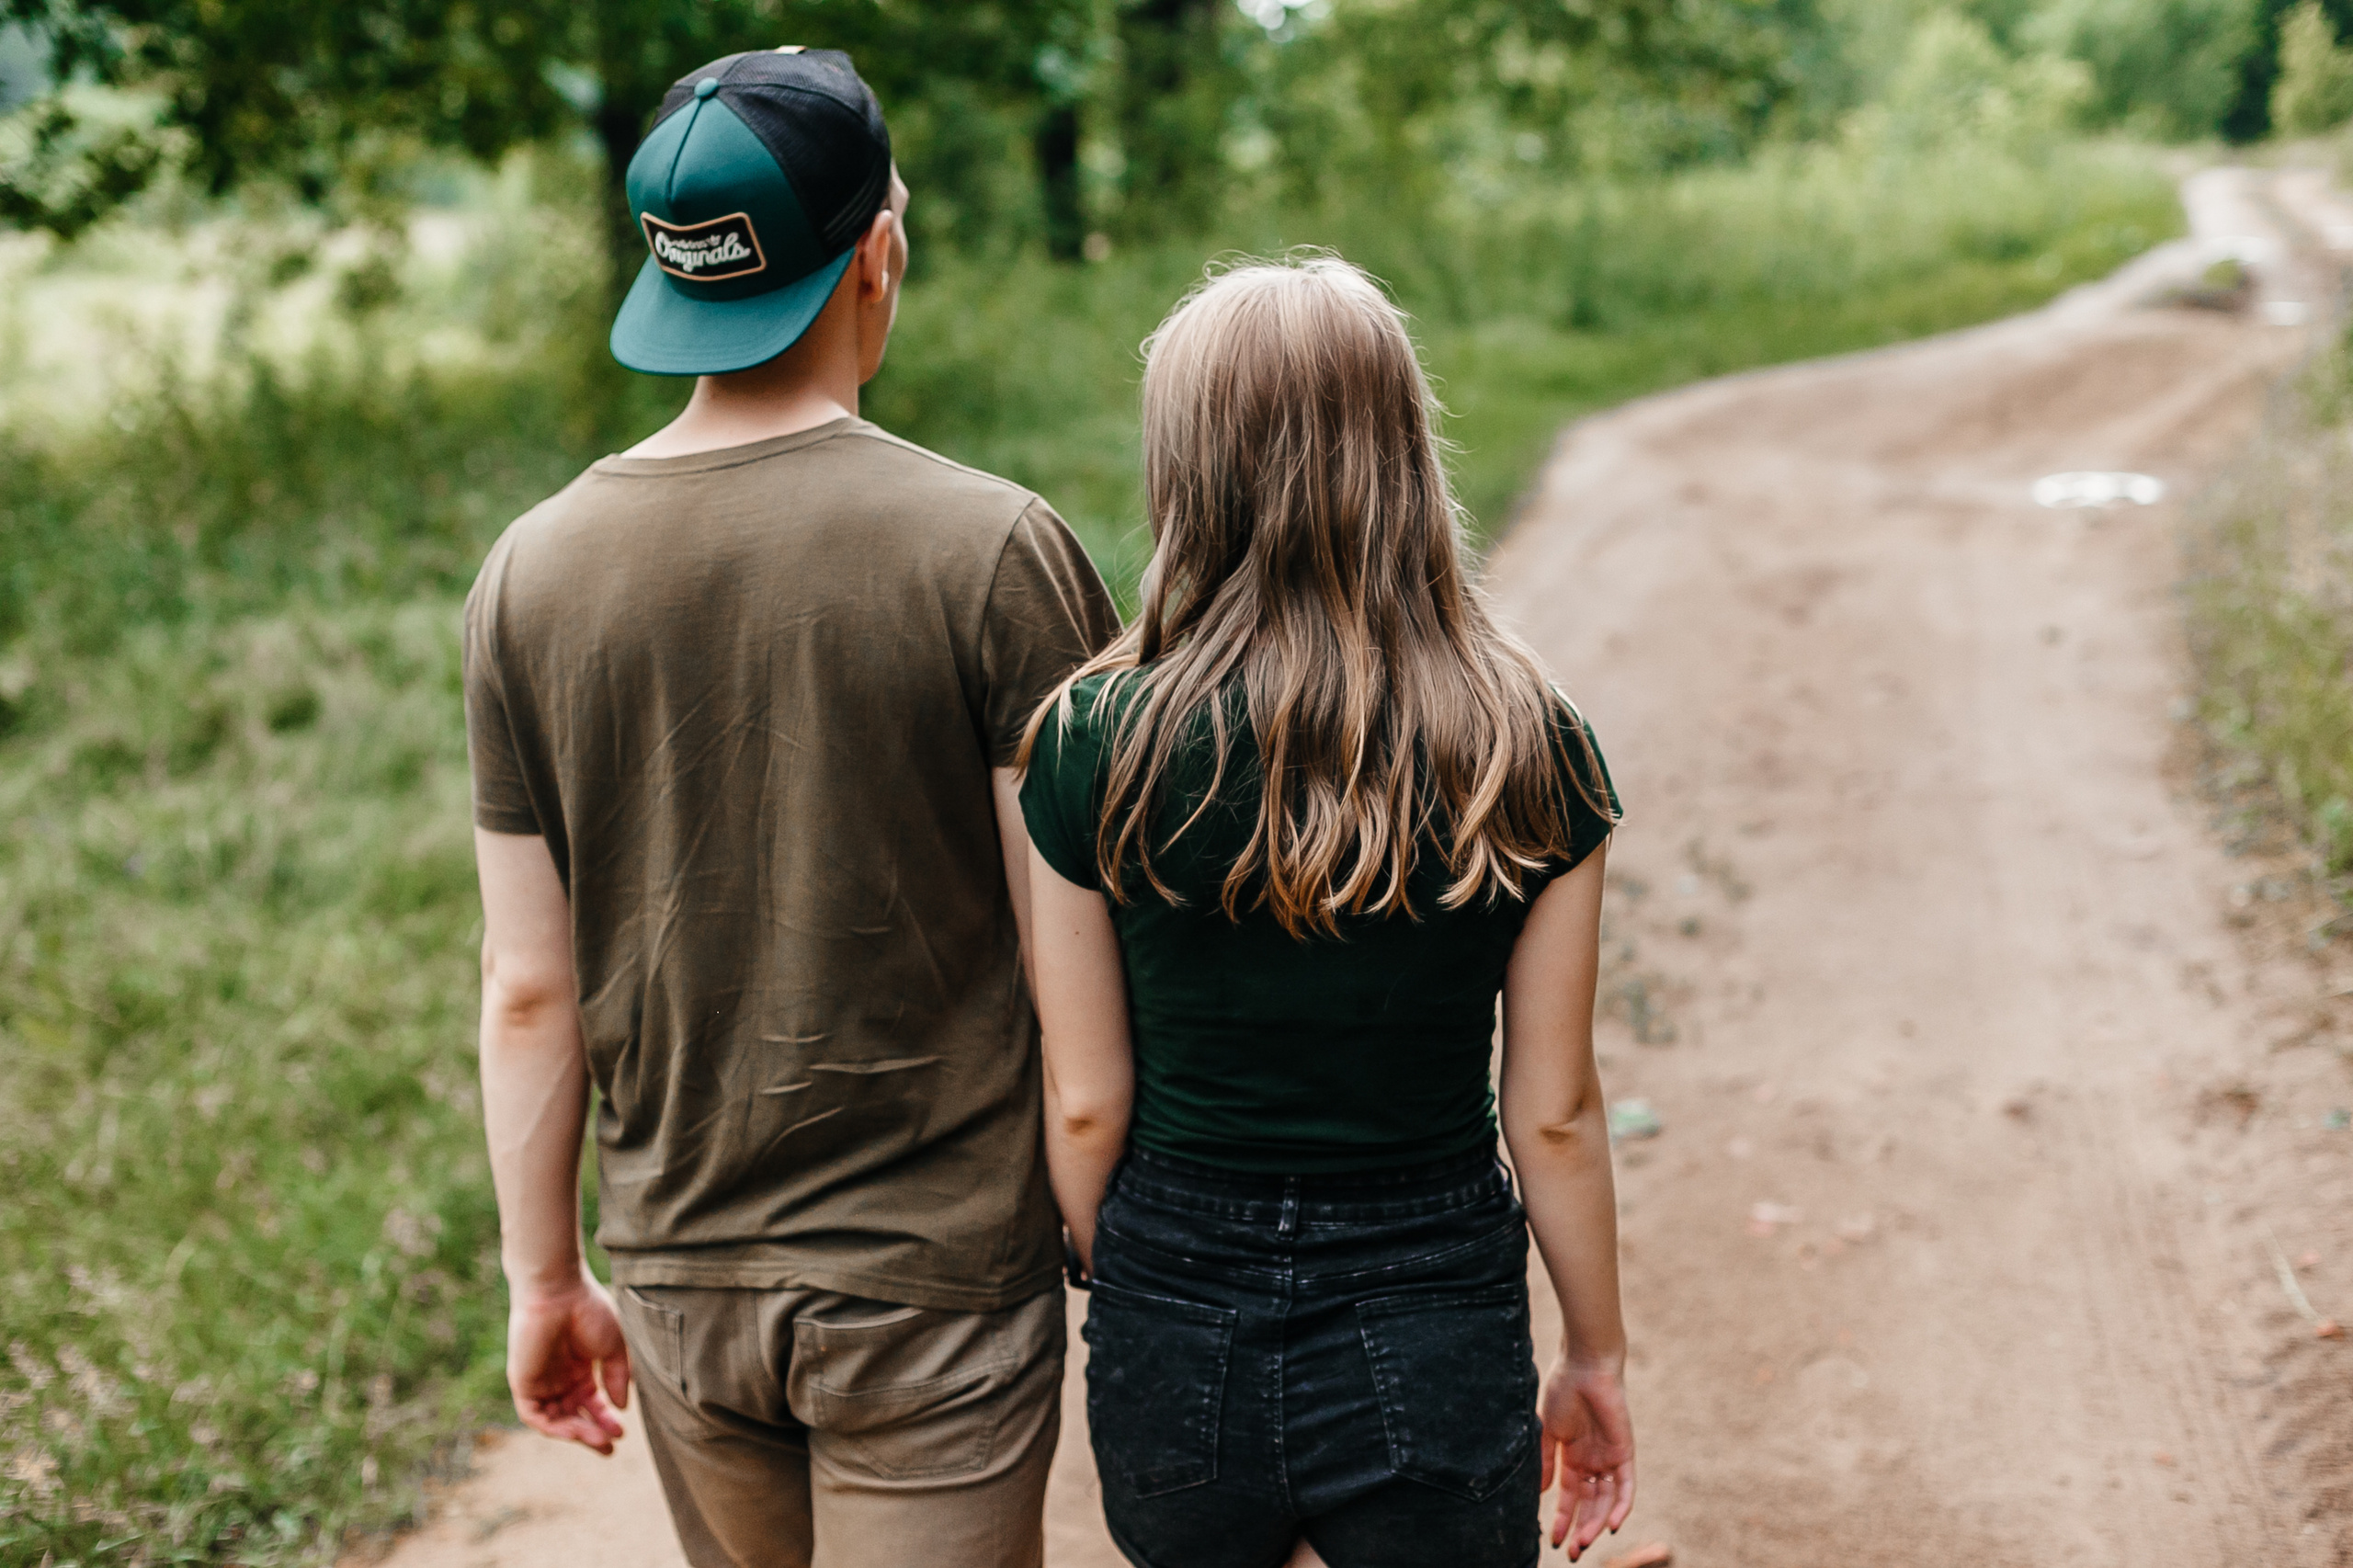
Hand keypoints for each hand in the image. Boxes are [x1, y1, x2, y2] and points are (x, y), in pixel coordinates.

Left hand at [507, 1274, 631, 1453]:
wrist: (557, 1292)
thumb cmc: (588, 1311)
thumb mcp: (613, 1348)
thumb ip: (617, 1377)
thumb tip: (622, 1408)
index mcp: (579, 1368)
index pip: (591, 1403)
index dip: (606, 1419)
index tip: (623, 1432)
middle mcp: (559, 1378)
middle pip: (574, 1415)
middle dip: (592, 1433)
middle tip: (610, 1448)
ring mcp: (541, 1382)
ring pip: (556, 1420)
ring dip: (577, 1433)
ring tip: (599, 1441)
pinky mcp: (523, 1384)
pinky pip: (535, 1416)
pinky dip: (554, 1428)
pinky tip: (575, 1432)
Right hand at [1537, 1357, 1634, 1559]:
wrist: (1583, 1366)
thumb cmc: (1562, 1391)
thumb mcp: (1547, 1431)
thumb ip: (1545, 1461)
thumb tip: (1539, 1493)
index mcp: (1573, 1457)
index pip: (1570, 1497)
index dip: (1561, 1518)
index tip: (1550, 1539)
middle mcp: (1593, 1462)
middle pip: (1590, 1505)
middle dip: (1580, 1529)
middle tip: (1571, 1552)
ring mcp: (1610, 1459)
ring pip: (1607, 1502)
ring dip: (1596, 1524)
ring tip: (1583, 1543)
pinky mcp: (1625, 1453)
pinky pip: (1626, 1487)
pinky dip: (1621, 1507)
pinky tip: (1610, 1526)